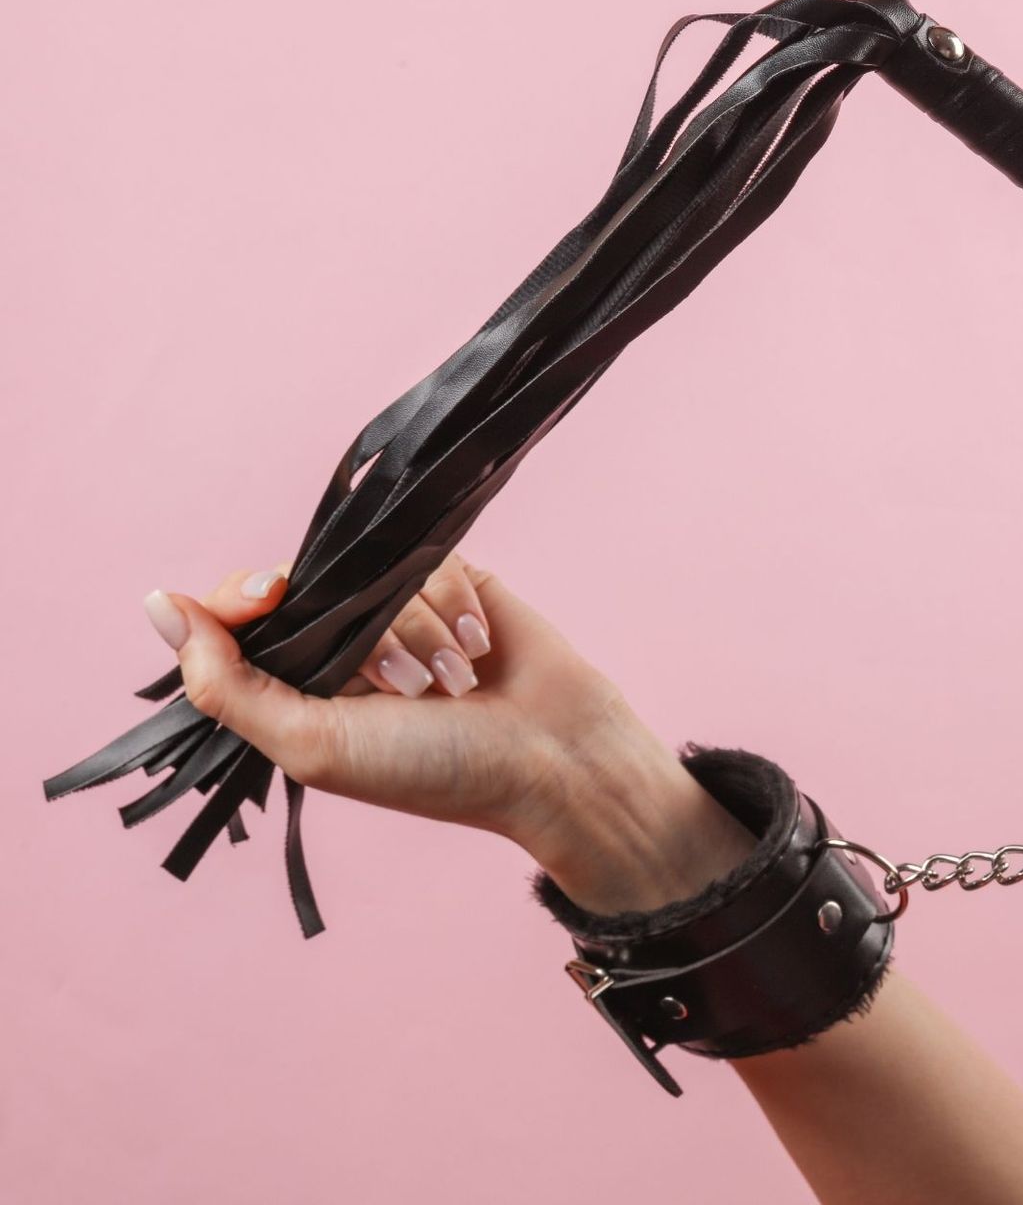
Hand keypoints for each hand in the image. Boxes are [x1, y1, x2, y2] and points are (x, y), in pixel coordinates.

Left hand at [140, 552, 753, 912]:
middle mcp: (346, 649)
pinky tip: (481, 651)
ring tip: (454, 682)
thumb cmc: (439, 772)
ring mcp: (405, 616)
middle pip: (310, 585)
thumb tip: (157, 602)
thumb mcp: (314, 743)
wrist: (556, 762)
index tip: (270, 594)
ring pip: (378, 573)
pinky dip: (455, 603)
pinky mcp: (462, 589)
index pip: (238, 614)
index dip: (245, 593)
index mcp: (297, 690)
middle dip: (357, 628)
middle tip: (400, 684)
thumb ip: (224, 683)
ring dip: (418, 628)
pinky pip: (433, 559)